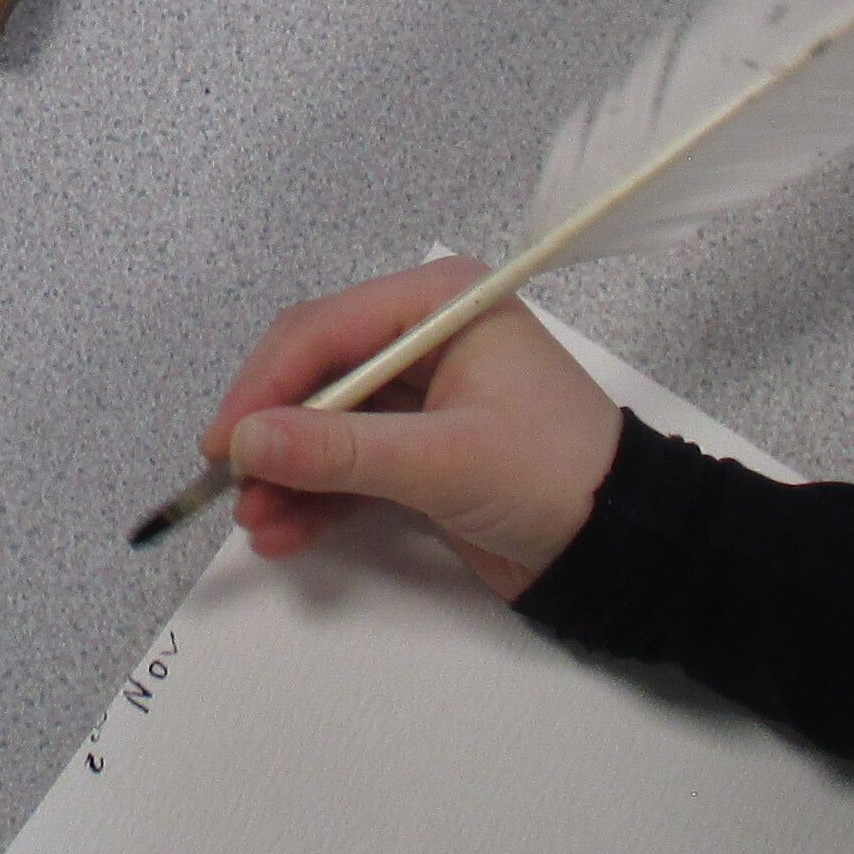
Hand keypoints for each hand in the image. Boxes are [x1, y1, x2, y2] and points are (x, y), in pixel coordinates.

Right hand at [197, 262, 624, 594]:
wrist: (628, 548)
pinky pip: (346, 464)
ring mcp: (419, 397)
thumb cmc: (554, 477)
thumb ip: (341, 451)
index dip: (266, 385)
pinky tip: (285, 535)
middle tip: (232, 486)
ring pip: (323, 425)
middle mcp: (422, 338)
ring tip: (258, 525)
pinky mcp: (418, 451)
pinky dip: (314, 498)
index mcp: (440, 306)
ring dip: (286, 474)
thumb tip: (246, 442)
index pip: (326, 330)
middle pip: (314, 373)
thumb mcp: (445, 462)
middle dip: (273, 434)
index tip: (225, 443)